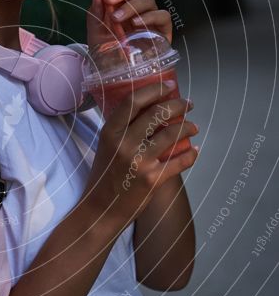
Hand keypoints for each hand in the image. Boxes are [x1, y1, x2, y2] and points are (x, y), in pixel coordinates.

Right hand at [82, 80, 198, 226]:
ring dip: (188, 126)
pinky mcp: (153, 179)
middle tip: (187, 103)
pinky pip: (180, 161)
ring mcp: (139, 162)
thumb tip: (150, 110)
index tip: (170, 85)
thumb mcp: (106, 146)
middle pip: (157, 113)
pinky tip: (195, 151)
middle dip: (178, 105)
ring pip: (172, 134)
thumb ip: (123, 129)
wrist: (101, 210)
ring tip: (193, 126)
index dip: (155, 89)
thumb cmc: (104, 177)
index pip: (134, 101)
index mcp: (110, 132)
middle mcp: (124, 144)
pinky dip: (191, 154)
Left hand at [87, 0, 172, 50]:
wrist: (121, 75)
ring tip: (116, 19)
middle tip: (108, 0)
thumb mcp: (96, 35)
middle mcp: (137, 7)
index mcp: (121, 4)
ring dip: (131, 6)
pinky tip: (136, 24)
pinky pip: (162, 15)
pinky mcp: (163, 29)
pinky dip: (149, 17)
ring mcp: (151, 17)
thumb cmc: (108, 53)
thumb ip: (95, 15)